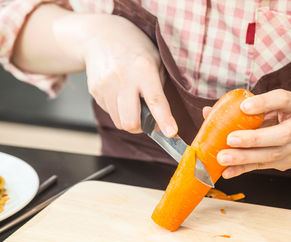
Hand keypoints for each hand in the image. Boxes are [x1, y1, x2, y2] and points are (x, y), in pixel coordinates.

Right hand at [53, 13, 176, 136]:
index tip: (171, 133)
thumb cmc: (133, 47)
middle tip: (146, 119)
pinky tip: (120, 94)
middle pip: (131, 121)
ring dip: (129, 119)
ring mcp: (105, 86)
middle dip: (141, 127)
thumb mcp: (155, 60)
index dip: (164, 120)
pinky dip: (118, 110)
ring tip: (132, 101)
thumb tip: (163, 116)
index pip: (155, 100)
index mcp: (143, 68)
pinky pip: (110, 112)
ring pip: (119, 121)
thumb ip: (160, 86)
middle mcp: (123, 78)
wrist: (99, 35)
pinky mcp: (94, 91)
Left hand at [205, 89, 290, 177]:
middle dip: (254, 138)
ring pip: (272, 155)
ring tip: (223, 157)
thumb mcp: (266, 105)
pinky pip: (263, 167)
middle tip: (230, 139)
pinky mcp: (287, 163)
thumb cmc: (277, 114)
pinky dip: (243, 169)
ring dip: (245, 157)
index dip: (264, 103)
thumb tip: (208, 112)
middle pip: (282, 135)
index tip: (243, 106)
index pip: (283, 100)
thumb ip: (241, 107)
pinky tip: (228, 171)